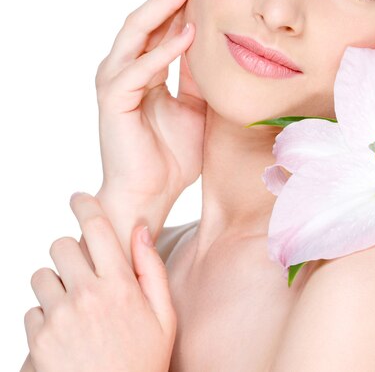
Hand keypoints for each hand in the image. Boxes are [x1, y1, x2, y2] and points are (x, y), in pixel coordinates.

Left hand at [24, 193, 176, 371]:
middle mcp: (87, 297)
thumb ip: (152, 269)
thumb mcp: (164, 317)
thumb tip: (139, 229)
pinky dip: (44, 317)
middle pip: (61, 246)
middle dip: (69, 251)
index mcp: (120, 286)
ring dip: (54, 284)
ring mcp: (59, 319)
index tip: (79, 198)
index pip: (97, 229)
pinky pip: (31, 312)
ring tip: (73, 306)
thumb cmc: (143, 361)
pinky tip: (64, 334)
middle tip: (81, 267)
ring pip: (42, 277)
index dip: (86, 205)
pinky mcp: (37, 342)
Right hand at [94, 0, 205, 242]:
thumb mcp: (196, 104)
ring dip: (165, 4)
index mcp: (145, 66)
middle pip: (149, 16)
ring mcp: (117, 81)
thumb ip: (199, 74)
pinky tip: (188, 33)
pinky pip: (141, 69)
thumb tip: (214, 43)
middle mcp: (126, 67)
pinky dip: (164, 50)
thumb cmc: (173, 154)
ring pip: (138, 31)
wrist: (153, 193)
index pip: (162, 20)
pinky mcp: (115, 100)